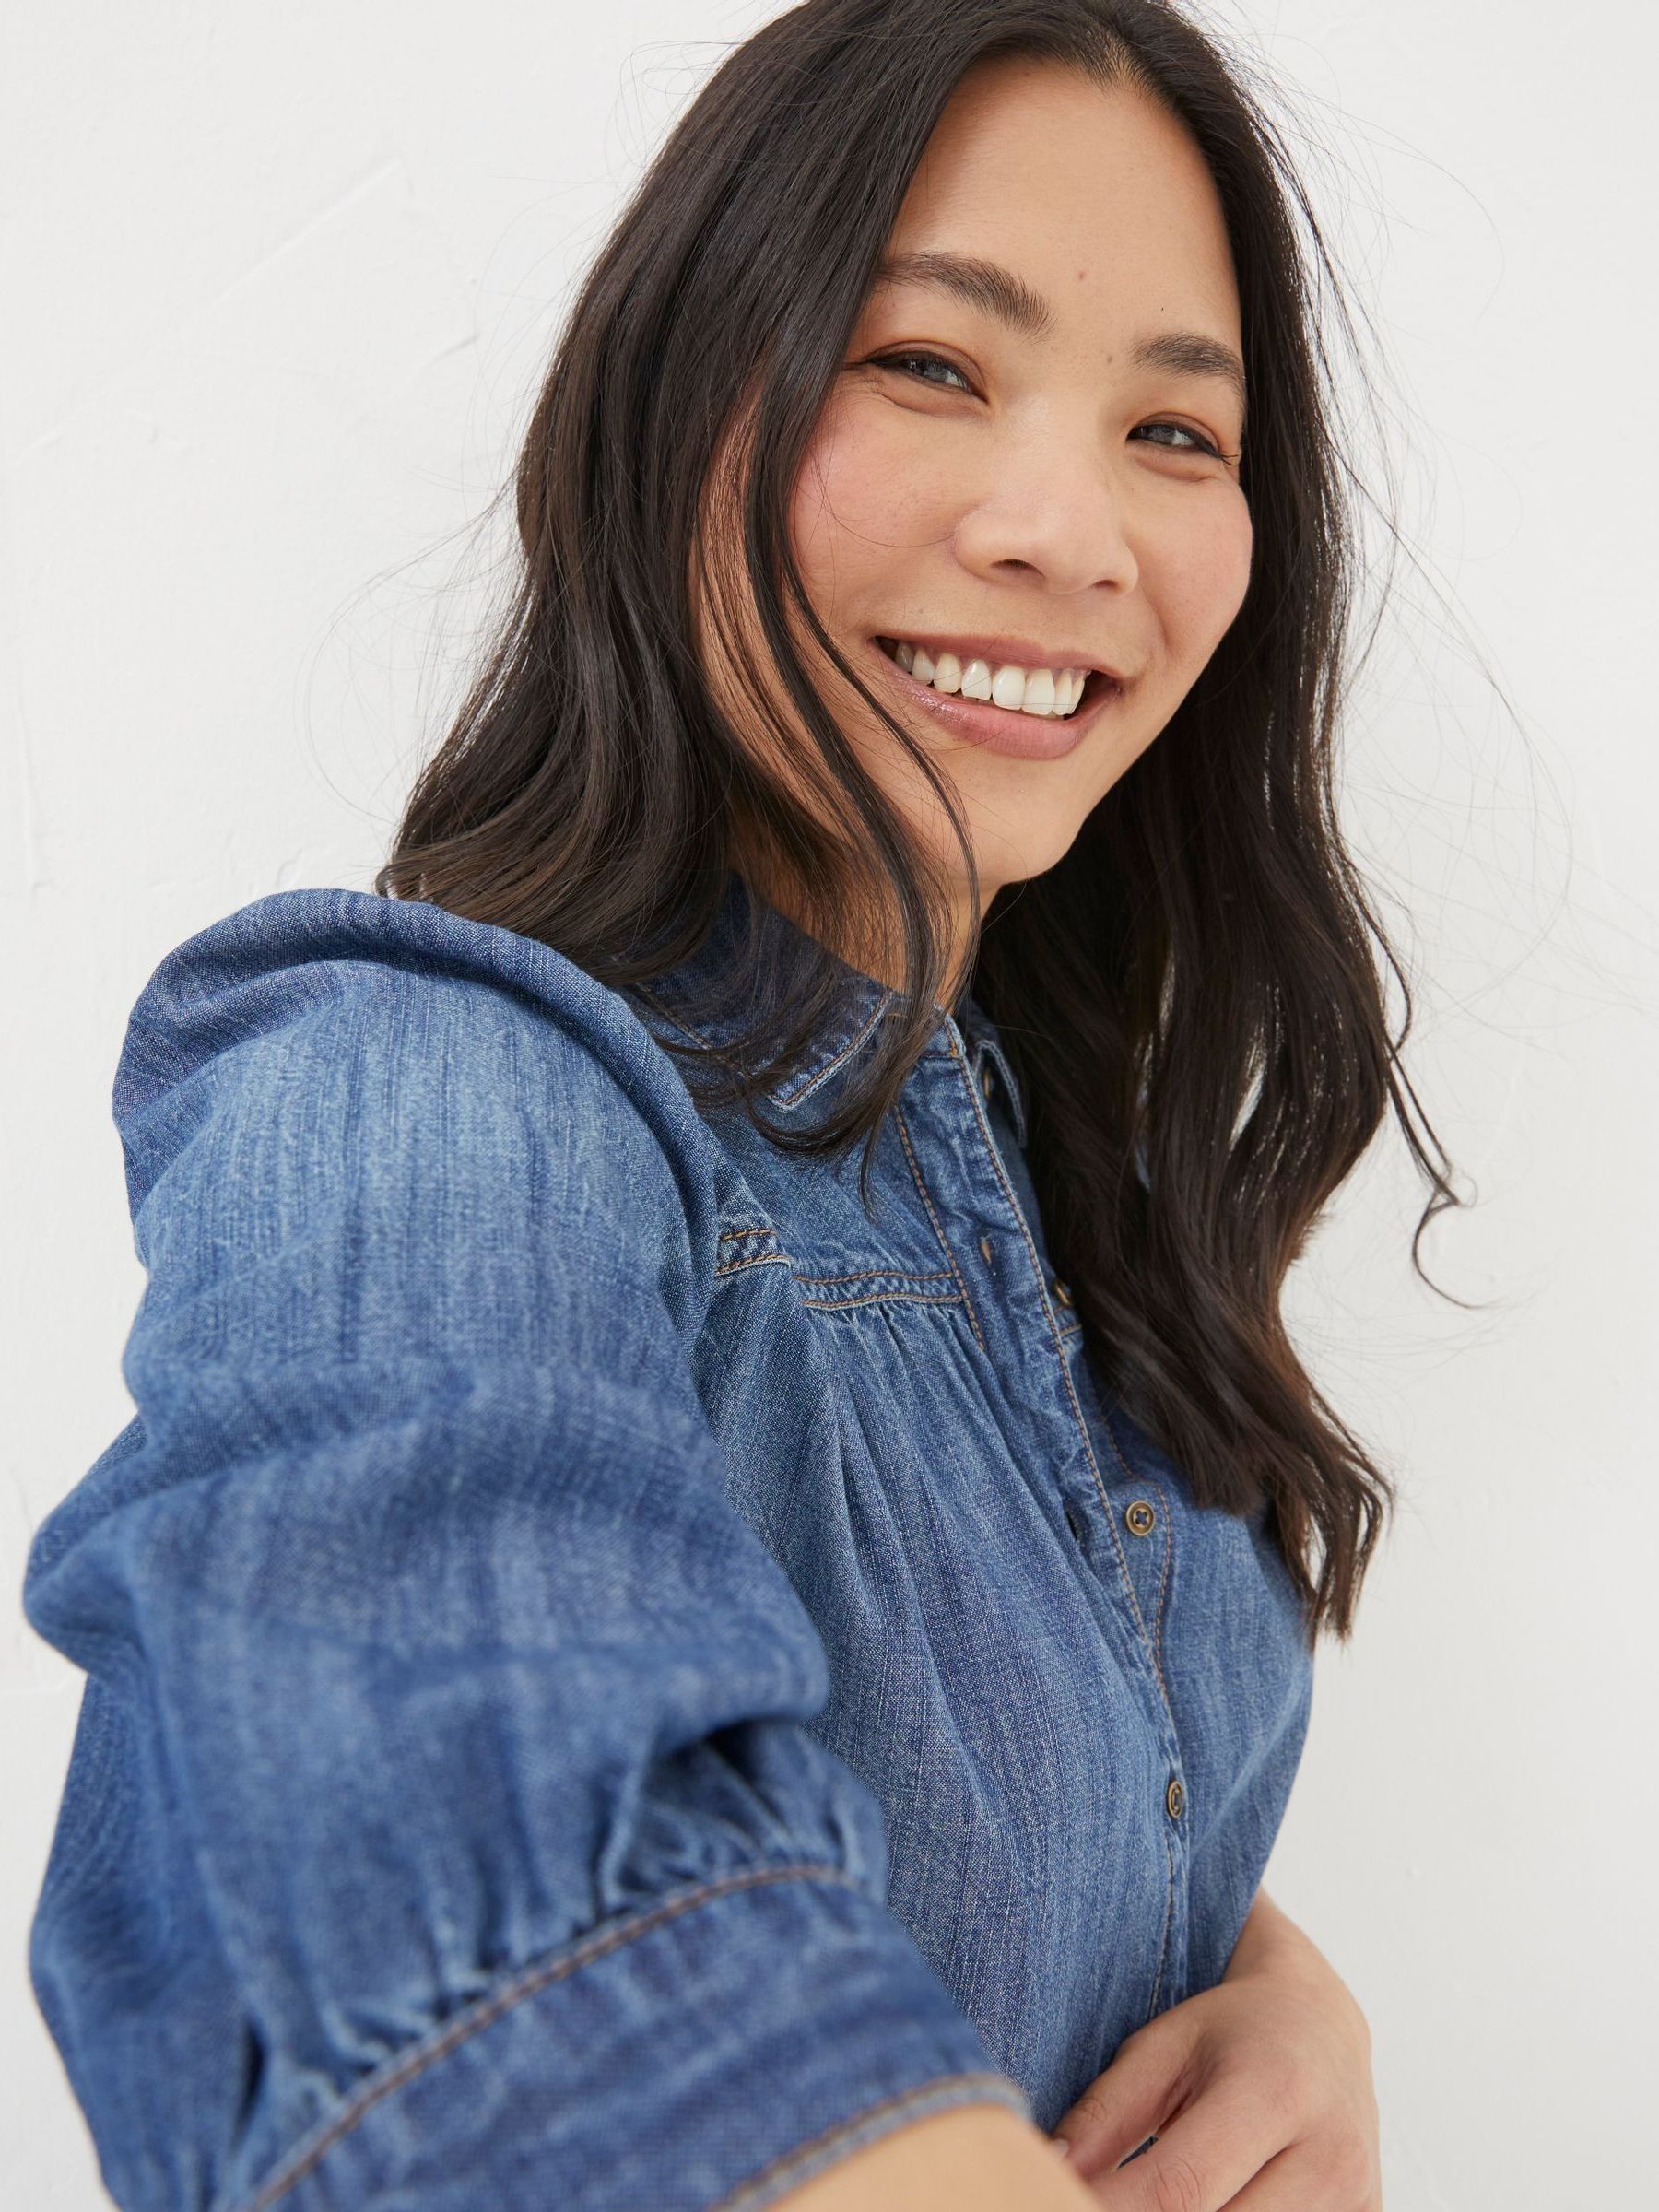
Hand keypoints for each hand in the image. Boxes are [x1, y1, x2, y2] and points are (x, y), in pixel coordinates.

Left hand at [1048, 1891, 1381, 2207]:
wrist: (1324, 2028)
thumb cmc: (1231, 2033)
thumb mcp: (1159, 2048)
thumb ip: (1104, 2115)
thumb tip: (1045, 2174)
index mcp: (1273, 2092)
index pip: (1178, 2187)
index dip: (1108, 2211)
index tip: (1051, 2204)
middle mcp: (1330, 2156)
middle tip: (1082, 2206)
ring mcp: (1357, 2202)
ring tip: (1141, 2202)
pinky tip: (1205, 2207)